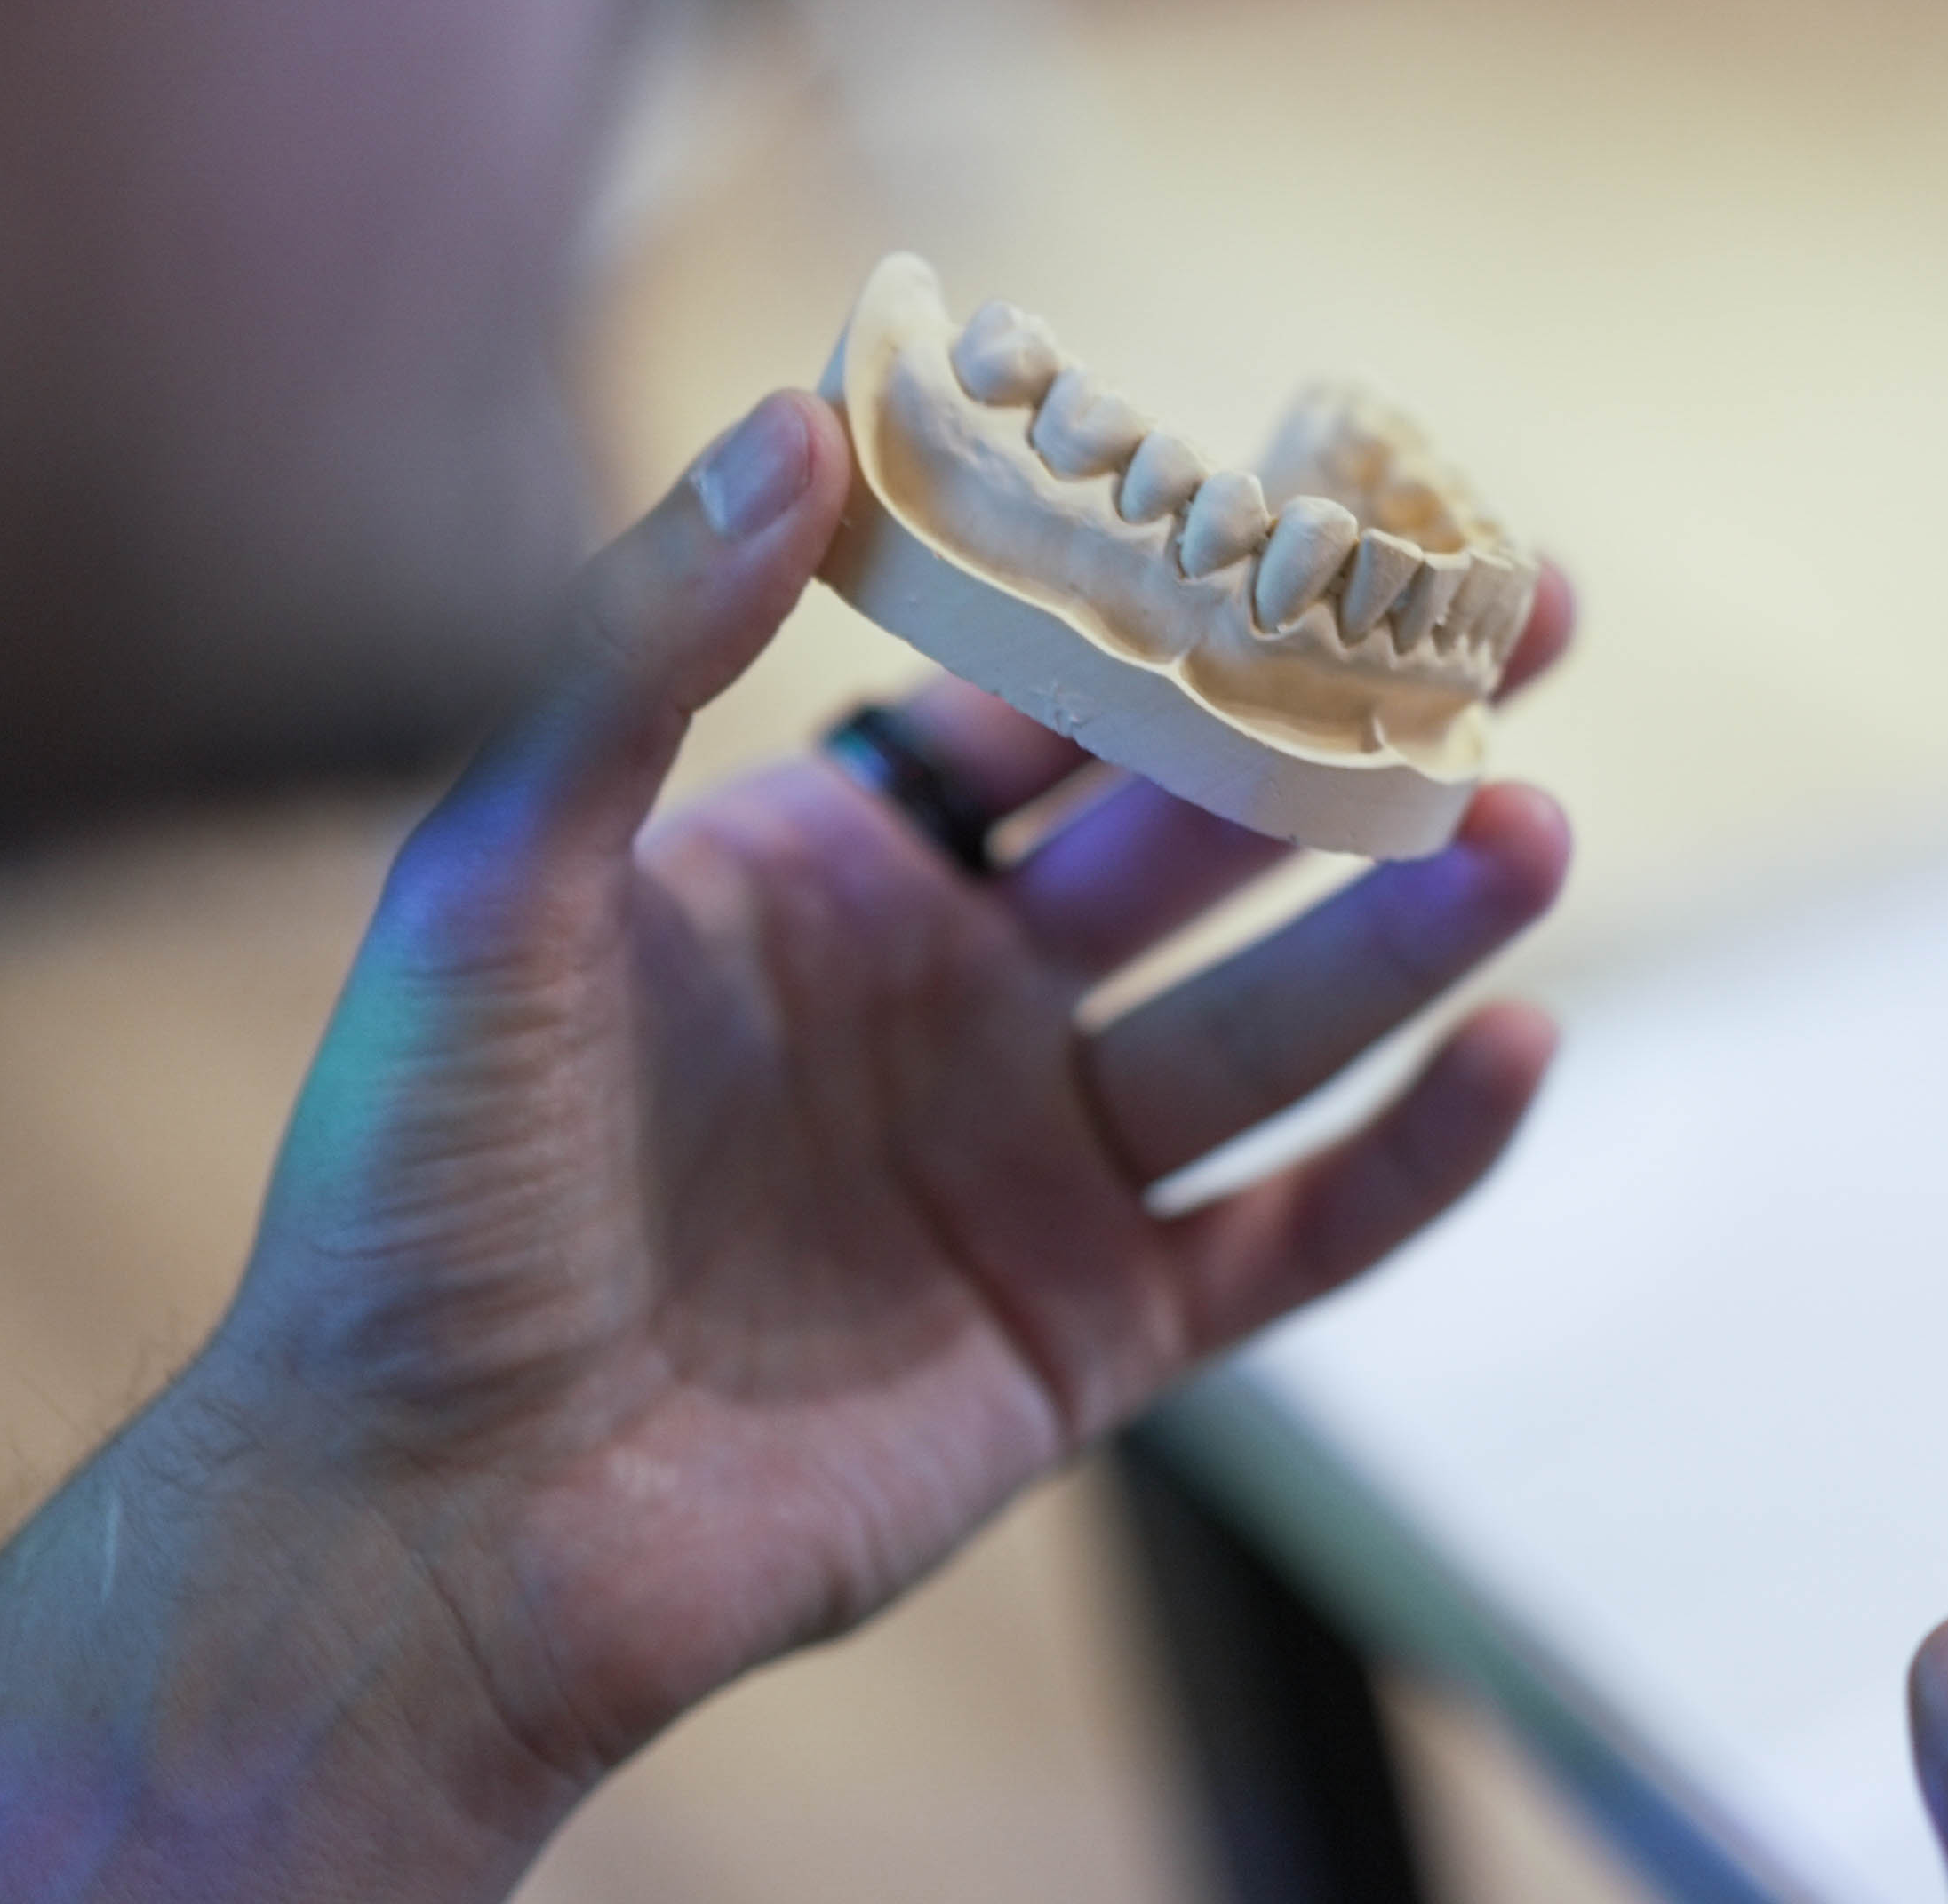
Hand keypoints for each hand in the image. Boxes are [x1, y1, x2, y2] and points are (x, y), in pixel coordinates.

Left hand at [200, 389, 1574, 1795]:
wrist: (425, 1530)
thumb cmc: (417, 1200)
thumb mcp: (494, 884)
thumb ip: (637, 652)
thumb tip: (795, 417)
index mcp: (829, 866)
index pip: (1048, 695)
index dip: (1185, 594)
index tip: (1318, 491)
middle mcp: (955, 994)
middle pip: (1206, 832)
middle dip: (1360, 726)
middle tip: (1522, 612)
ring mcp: (1033, 1166)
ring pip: (1273, 1017)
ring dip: (1410, 923)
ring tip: (1530, 830)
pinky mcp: (1094, 1333)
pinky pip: (1296, 1230)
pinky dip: (1415, 1158)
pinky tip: (1513, 1051)